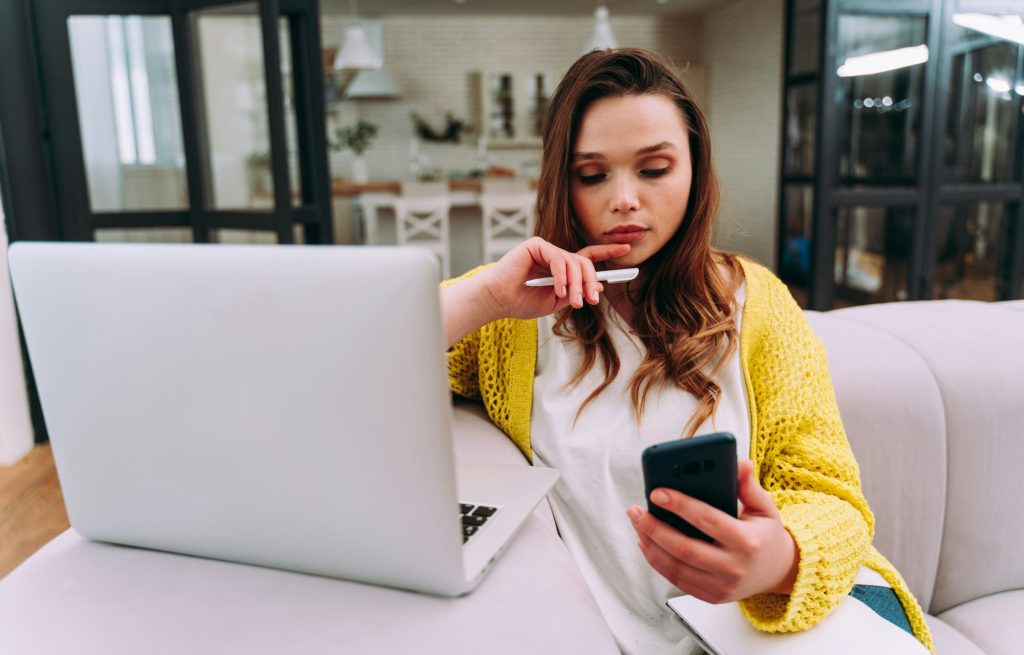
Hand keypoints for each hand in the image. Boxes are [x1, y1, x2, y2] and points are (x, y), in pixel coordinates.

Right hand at [477, 236, 630, 320]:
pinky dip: (562, 276)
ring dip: (577, 284)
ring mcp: (546, 249)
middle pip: (584, 262)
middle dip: (591, 281)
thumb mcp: (555, 302)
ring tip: (573, 301)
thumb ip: (575, 293)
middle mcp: (555, 256)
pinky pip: (558, 259)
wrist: (498, 301)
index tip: (627, 249)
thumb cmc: (522, 302)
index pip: (588, 257)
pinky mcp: (536, 245)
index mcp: (561, 269)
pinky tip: (558, 290)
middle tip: (591, 300)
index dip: (608, 252)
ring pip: (574, 262)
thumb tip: (599, 287)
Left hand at [627, 460, 798, 603]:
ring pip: (675, 567)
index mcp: (748, 542)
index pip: (708, 520)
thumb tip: (741, 463)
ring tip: (637, 523)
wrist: (778, 572)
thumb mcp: (764, 507)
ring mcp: (721, 586)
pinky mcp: (710, 596)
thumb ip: (748, 486)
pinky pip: (676, 579)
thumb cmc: (766, 534)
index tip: (657, 493)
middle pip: (684, 548)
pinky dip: (657, 561)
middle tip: (635, 510)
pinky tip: (646, 542)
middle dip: (654, 527)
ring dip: (650, 544)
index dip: (680, 505)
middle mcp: (734, 568)